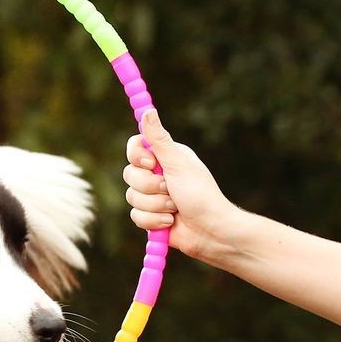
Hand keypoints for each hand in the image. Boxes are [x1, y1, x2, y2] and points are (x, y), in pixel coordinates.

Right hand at [122, 109, 237, 261]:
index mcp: (164, 157)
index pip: (134, 147)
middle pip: (129, 174)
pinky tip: (171, 222)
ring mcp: (152, 196)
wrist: (211, 230)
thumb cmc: (200, 194)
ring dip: (155, 205)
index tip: (150, 163)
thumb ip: (159, 139)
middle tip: (170, 189)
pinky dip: (154, 221)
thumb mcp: (178, 163)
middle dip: (150, 187)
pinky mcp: (151, 217)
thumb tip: (148, 111)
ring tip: (175, 208)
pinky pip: (136, 216)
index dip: (137, 156)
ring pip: (131, 197)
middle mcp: (156, 174)